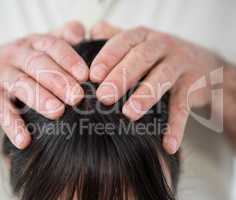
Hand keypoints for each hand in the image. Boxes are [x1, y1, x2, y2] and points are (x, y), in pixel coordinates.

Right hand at [0, 21, 87, 148]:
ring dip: (39, 98)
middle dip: (58, 80)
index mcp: (32, 44)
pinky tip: (24, 140)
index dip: (69, 59)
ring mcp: (1, 76)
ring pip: (20, 84)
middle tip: (77, 97)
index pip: (52, 46)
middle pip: (37, 64)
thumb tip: (81, 32)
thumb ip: (60, 38)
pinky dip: (12, 125)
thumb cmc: (18, 63)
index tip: (85, 75)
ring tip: (57, 112)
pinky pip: (1, 110)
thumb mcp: (35, 47)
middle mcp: (16, 56)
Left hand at [90, 22, 221, 153]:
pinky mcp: (194, 85)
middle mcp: (161, 45)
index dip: (107, 57)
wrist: (201, 64)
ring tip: (129, 114)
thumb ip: (113, 38)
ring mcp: (180, 64)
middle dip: (121, 77)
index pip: (122, 41)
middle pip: (140, 57)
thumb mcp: (137, 43)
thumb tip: (86, 36)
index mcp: (142, 36)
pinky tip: (168, 145)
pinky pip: (184, 106)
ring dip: (145, 96)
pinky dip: (176, 126)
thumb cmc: (157, 57)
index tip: (92, 76)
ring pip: (162, 77)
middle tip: (104, 97)